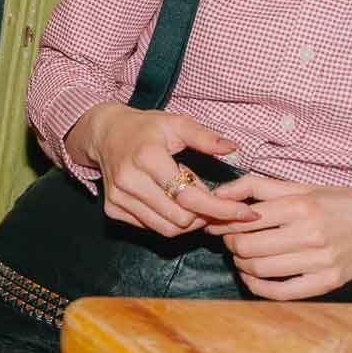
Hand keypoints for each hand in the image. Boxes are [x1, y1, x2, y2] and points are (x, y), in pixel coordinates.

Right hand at [71, 104, 254, 236]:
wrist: (106, 133)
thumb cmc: (145, 128)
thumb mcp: (177, 123)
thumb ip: (205, 137)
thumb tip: (233, 148)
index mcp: (147, 157)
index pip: (189, 196)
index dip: (221, 208)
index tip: (245, 212)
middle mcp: (129, 180)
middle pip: (180, 218)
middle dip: (205, 215)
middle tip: (215, 201)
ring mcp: (118, 197)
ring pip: (166, 229)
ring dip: (189, 222)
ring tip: (193, 200)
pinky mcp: (113, 209)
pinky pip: (151, 227)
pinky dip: (168, 221)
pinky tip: (171, 202)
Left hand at [205, 176, 351, 299]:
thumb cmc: (340, 203)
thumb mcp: (301, 186)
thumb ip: (257, 186)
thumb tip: (220, 191)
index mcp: (301, 206)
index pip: (245, 220)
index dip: (224, 224)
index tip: (219, 225)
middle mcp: (310, 234)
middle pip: (248, 247)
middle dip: (231, 245)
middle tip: (232, 241)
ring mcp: (320, 262)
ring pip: (260, 270)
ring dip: (241, 264)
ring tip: (244, 256)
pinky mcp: (328, 283)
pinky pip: (281, 293)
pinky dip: (258, 287)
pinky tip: (253, 277)